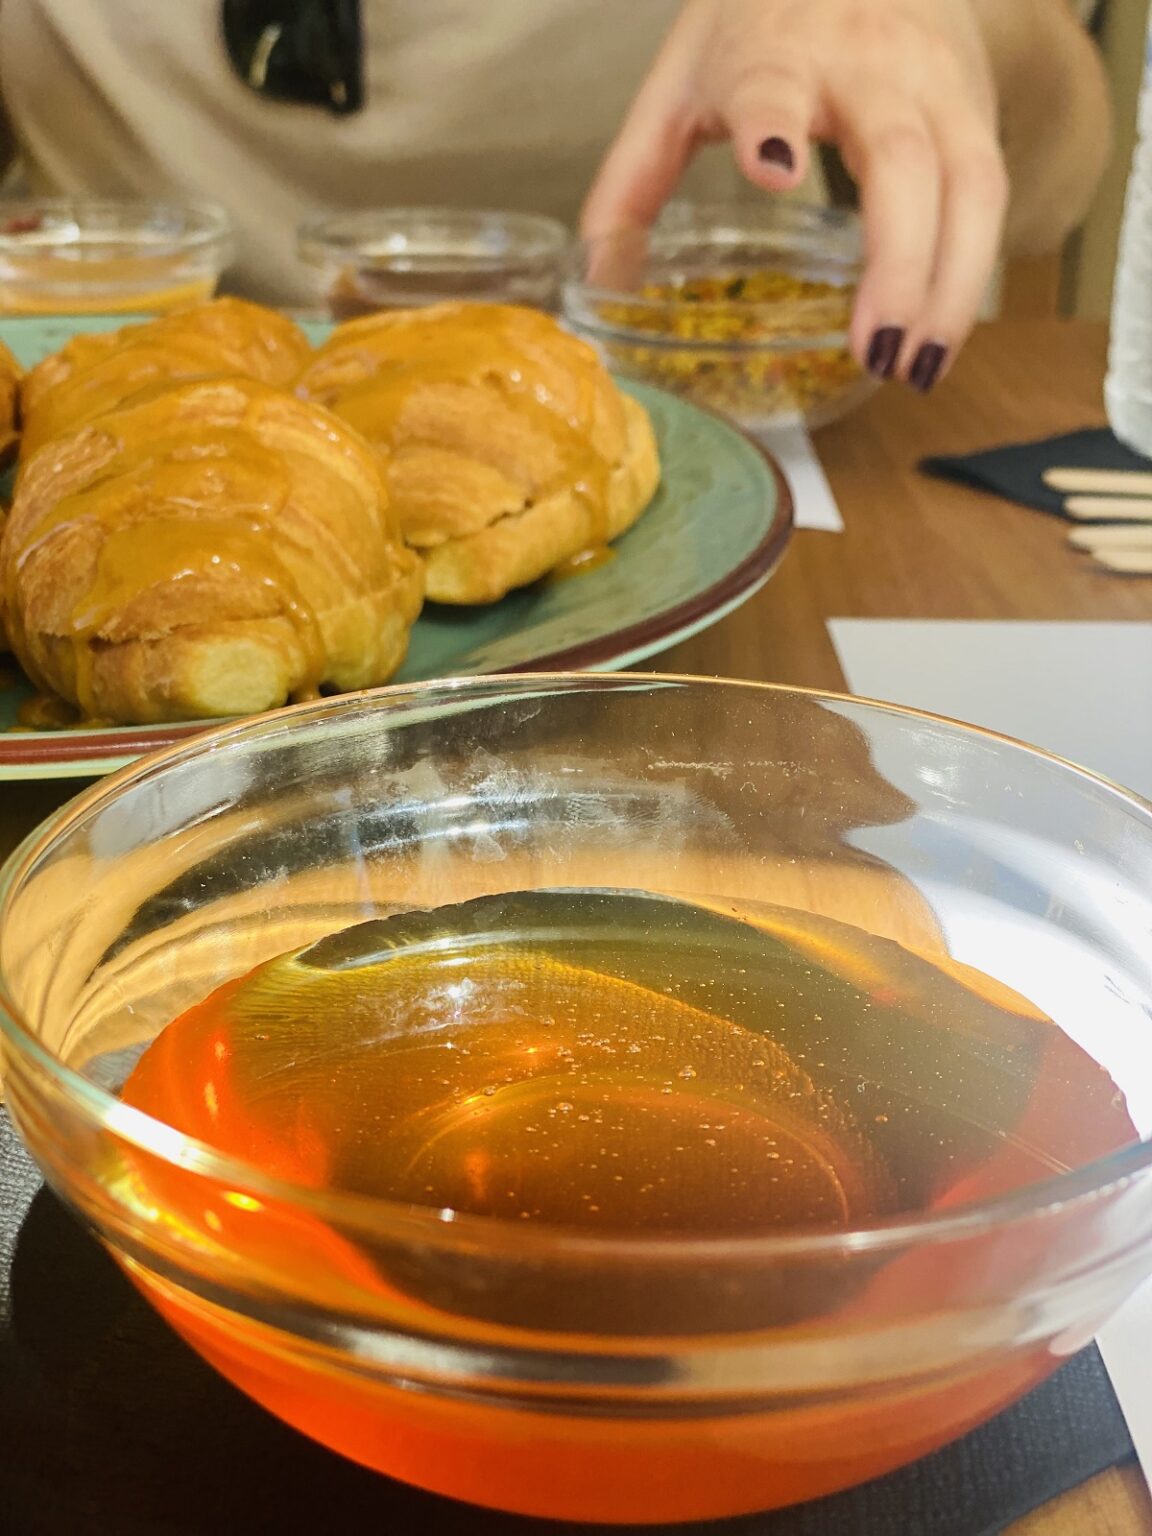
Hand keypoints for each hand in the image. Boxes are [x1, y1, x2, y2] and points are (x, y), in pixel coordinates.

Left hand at [582, 0, 1009, 391]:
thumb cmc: (761, 22)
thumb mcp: (683, 84)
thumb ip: (634, 179)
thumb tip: (600, 280)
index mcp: (772, 51)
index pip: (774, 85)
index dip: (774, 124)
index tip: (773, 170)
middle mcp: (865, 62)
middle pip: (901, 159)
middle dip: (897, 260)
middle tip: (873, 349)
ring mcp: (932, 83)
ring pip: (967, 182)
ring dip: (949, 284)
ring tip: (917, 367)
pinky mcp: (974, 106)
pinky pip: (988, 193)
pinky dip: (970, 273)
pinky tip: (938, 338)